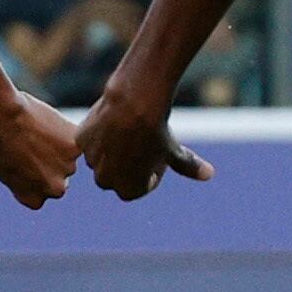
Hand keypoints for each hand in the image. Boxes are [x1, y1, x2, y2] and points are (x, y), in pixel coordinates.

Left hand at [0, 91, 80, 208]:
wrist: (2, 119)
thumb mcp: (5, 172)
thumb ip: (26, 181)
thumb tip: (37, 175)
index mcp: (34, 200)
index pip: (43, 191)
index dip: (36, 173)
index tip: (26, 160)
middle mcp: (54, 190)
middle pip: (60, 175)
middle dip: (52, 163)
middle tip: (35, 143)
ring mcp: (68, 169)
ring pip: (69, 157)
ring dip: (60, 146)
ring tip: (38, 132)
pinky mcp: (74, 148)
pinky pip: (74, 137)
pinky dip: (65, 130)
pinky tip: (47, 122)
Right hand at [76, 86, 214, 200]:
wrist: (136, 102)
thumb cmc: (158, 131)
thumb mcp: (174, 151)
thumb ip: (188, 167)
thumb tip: (210, 174)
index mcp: (128, 190)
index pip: (134, 190)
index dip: (145, 176)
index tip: (154, 160)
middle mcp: (106, 180)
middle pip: (114, 177)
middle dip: (124, 166)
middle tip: (139, 146)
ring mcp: (92, 160)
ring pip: (99, 159)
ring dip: (110, 151)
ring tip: (127, 132)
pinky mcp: (81, 140)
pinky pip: (88, 141)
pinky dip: (98, 135)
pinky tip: (113, 122)